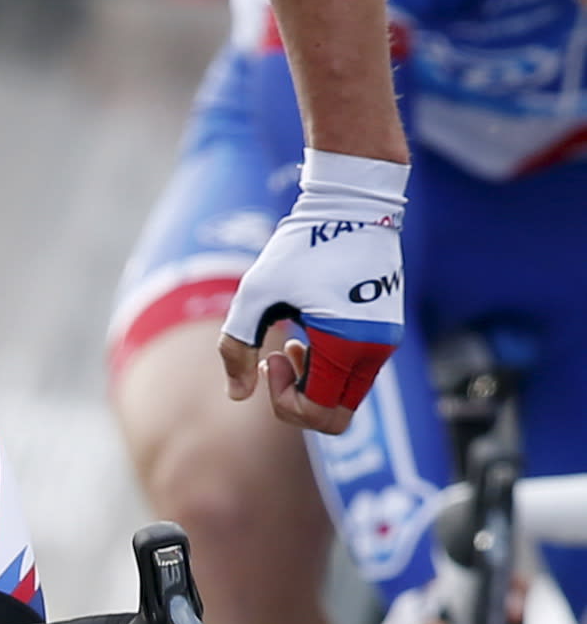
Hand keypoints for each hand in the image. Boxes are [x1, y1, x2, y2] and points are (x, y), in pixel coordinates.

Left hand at [219, 149, 406, 433]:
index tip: (270, 358)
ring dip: (313, 381)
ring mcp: (386, 343)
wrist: (350, 206)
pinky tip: (309, 329)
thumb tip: (237, 395)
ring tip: (292, 340)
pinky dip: (329, 365)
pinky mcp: (386, 331)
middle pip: (337, 417)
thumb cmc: (301, 246)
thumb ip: (238, 346)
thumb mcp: (256, 293)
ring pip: (347, 395)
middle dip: (299, 401)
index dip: (284, 402)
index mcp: (346, 347)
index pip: (318, 415)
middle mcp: (375, 352)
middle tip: (277, 359)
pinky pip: (357, 371)